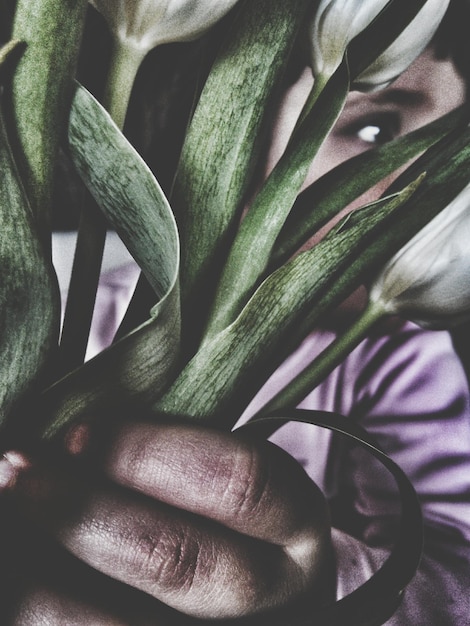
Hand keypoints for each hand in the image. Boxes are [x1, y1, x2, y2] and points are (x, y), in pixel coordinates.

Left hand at [0, 420, 332, 622]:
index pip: (238, 480)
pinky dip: (44, 612)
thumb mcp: (222, 463)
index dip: (149, 451)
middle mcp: (269, 592)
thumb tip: (65, 435)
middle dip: (83, 511)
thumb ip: (164, 450)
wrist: (256, 588)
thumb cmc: (226, 508)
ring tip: (12, 517)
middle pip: (179, 561)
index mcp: (292, 520)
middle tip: (17, 472)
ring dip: (42, 581)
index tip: (77, 432)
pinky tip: (24, 576)